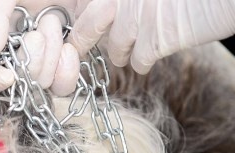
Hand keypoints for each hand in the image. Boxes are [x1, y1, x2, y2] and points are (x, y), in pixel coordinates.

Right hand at [0, 0, 113, 95]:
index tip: (6, 77)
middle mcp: (18, 57)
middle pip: (17, 82)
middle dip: (31, 56)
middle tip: (39, 31)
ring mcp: (43, 66)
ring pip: (39, 85)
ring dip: (49, 57)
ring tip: (55, 27)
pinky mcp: (65, 70)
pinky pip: (61, 86)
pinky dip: (67, 68)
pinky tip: (69, 48)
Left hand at [70, 0, 234, 73]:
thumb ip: (122, 0)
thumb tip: (96, 13)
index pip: (82, 4)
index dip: (80, 17)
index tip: (81, 25)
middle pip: (87, 26)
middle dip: (83, 40)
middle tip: (81, 48)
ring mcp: (137, 18)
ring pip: (114, 48)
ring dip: (121, 53)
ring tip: (130, 50)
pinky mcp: (154, 40)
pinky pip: (137, 62)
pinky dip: (142, 63)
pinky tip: (150, 58)